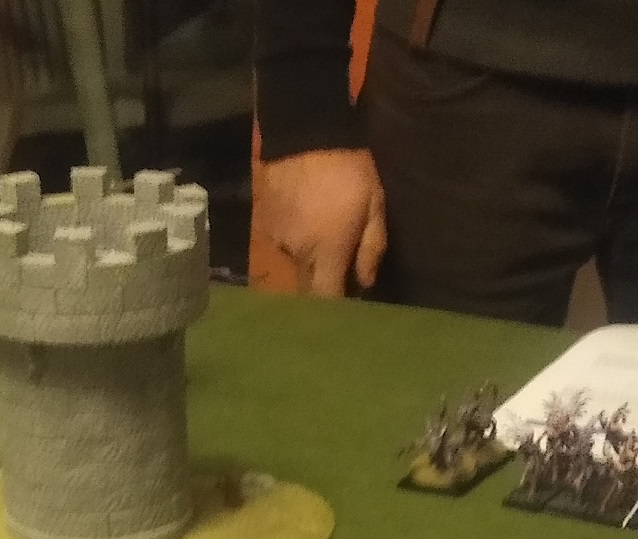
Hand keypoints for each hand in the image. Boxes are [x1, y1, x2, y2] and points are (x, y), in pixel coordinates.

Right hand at [259, 148, 387, 295]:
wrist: (304, 130)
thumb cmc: (348, 168)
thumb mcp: (374, 204)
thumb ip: (372, 247)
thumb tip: (366, 282)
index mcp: (326, 252)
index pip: (326, 299)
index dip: (336, 309)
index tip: (348, 304)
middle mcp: (297, 253)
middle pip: (308, 285)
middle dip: (322, 282)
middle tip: (339, 265)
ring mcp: (276, 238)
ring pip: (295, 261)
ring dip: (308, 255)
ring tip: (321, 228)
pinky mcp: (263, 221)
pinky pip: (282, 240)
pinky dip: (294, 235)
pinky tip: (303, 213)